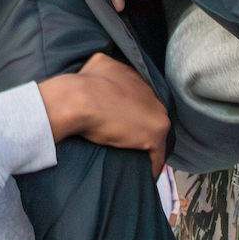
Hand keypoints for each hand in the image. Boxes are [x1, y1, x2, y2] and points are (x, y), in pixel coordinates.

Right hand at [37, 51, 169, 178]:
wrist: (81, 100)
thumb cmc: (82, 85)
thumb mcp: (96, 64)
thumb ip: (106, 67)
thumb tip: (102, 69)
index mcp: (136, 76)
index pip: (139, 96)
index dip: (132, 110)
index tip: (125, 121)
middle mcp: (150, 92)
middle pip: (150, 113)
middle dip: (142, 125)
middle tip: (131, 141)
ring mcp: (156, 113)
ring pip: (156, 132)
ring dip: (149, 145)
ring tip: (140, 159)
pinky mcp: (155, 133)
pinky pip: (157, 154)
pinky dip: (152, 165)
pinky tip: (147, 175)